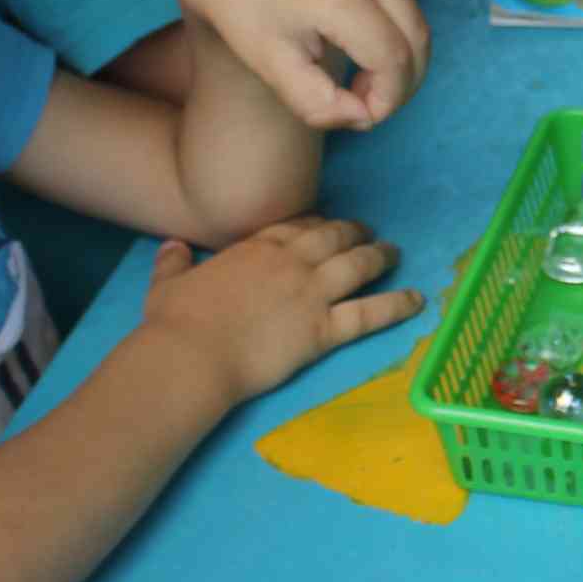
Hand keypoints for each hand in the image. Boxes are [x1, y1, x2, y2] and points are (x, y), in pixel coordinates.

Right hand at [141, 218, 421, 402]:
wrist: (189, 357)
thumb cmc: (173, 324)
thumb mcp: (166, 283)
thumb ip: (172, 261)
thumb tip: (170, 246)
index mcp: (255, 248)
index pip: (297, 226)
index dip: (316, 224)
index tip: (326, 225)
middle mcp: (290, 262)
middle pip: (334, 236)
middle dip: (355, 231)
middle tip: (368, 232)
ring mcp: (310, 293)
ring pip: (357, 265)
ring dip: (380, 256)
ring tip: (396, 254)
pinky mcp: (322, 330)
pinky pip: (369, 313)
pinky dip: (396, 305)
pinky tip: (416, 300)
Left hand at [180, 0, 430, 129]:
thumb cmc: (244, 14)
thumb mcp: (272, 69)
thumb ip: (320, 106)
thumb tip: (365, 115)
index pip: (394, 60)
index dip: (390, 99)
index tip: (366, 115)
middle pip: (416, 37)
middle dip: (402, 81)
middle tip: (370, 100)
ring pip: (414, 15)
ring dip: (399, 52)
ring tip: (359, 70)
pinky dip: (393, 20)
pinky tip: (360, 32)